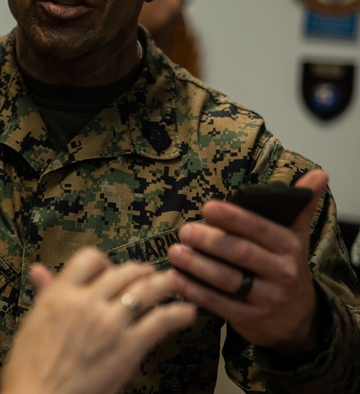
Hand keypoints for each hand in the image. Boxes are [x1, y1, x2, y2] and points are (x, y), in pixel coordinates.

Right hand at [0, 247, 195, 393]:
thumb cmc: (31, 368)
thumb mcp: (32, 323)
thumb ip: (44, 293)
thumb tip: (39, 270)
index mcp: (60, 294)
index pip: (89, 259)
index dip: (104, 262)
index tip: (111, 270)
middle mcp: (87, 302)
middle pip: (122, 272)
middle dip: (139, 271)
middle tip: (149, 274)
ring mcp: (110, 323)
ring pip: (146, 290)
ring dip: (164, 283)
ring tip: (174, 283)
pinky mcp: (129, 347)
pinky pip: (161, 321)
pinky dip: (178, 314)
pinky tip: (187, 312)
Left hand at [167, 169, 327, 353]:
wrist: (298, 320)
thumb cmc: (286, 267)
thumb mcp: (297, 238)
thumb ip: (300, 206)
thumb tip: (318, 174)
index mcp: (291, 248)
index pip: (261, 229)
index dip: (234, 218)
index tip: (207, 207)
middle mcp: (283, 274)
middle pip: (241, 253)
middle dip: (210, 240)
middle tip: (185, 230)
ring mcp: (267, 299)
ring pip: (227, 279)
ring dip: (197, 265)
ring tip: (175, 251)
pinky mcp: (250, 319)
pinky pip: (219, 304)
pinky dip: (194, 290)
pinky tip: (175, 278)